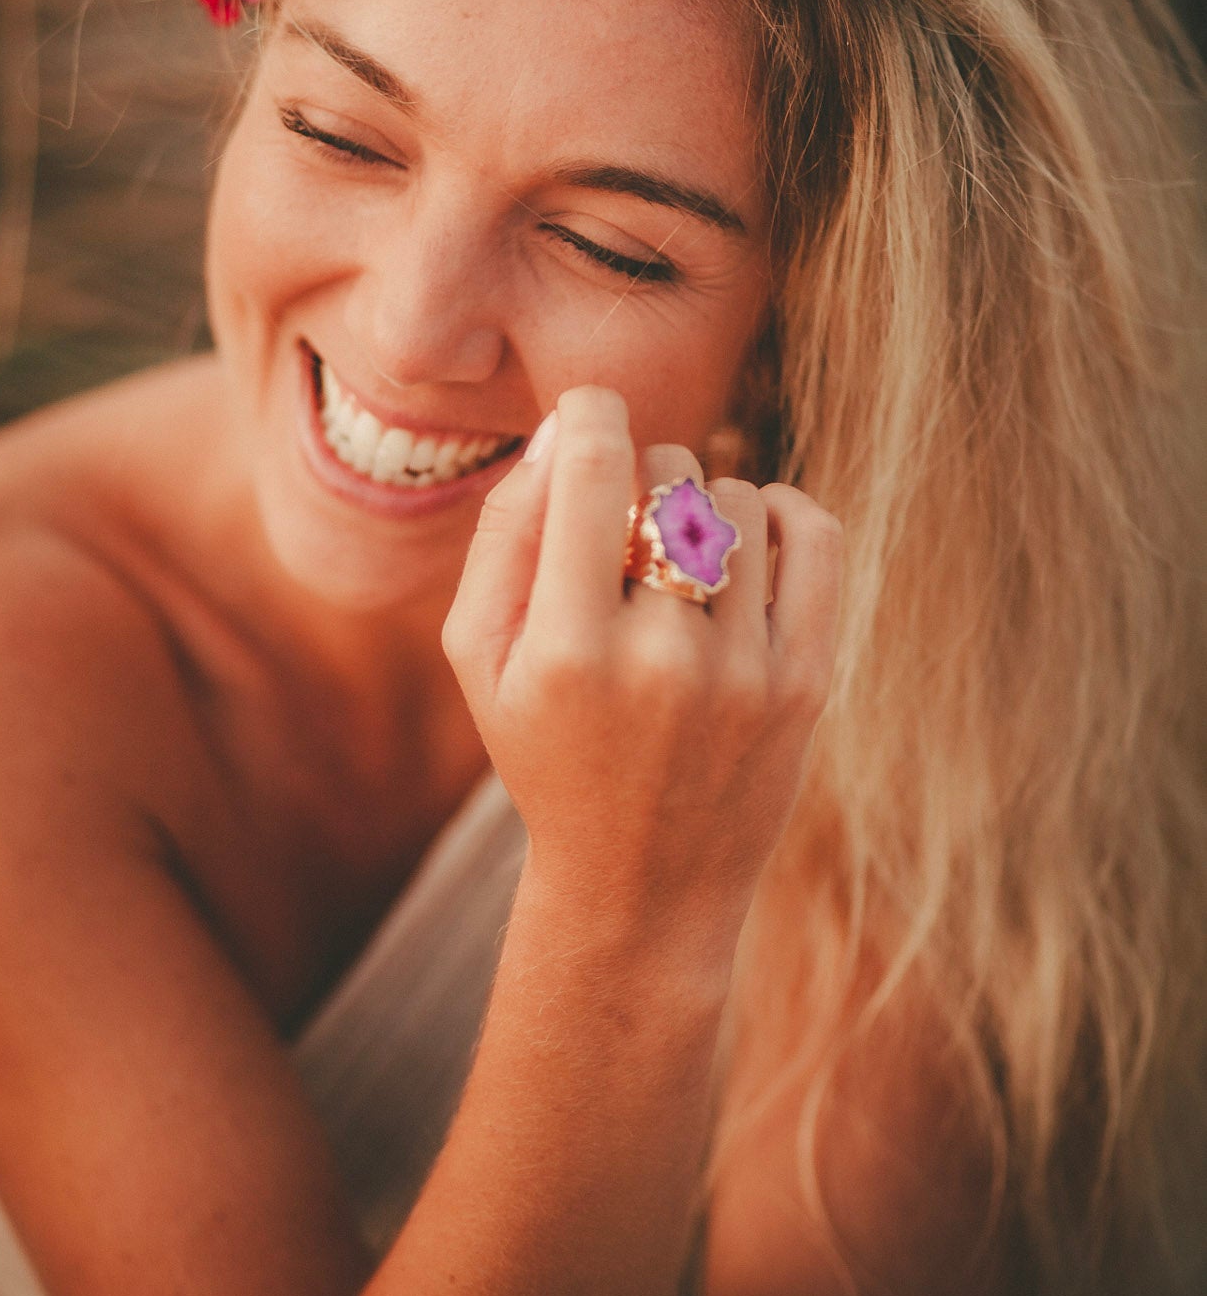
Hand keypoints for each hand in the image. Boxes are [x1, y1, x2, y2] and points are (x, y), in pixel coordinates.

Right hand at [442, 386, 843, 921]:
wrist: (641, 883)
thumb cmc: (546, 749)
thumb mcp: (482, 656)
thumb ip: (505, 533)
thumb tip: (566, 426)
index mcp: (566, 650)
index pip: (596, 467)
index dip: (592, 412)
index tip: (589, 416)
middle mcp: (661, 660)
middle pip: (669, 472)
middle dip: (641, 473)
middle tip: (622, 529)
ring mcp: (745, 674)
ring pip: (737, 498)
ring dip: (702, 503)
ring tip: (676, 557)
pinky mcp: (807, 683)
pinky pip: (813, 537)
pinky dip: (780, 512)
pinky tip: (746, 541)